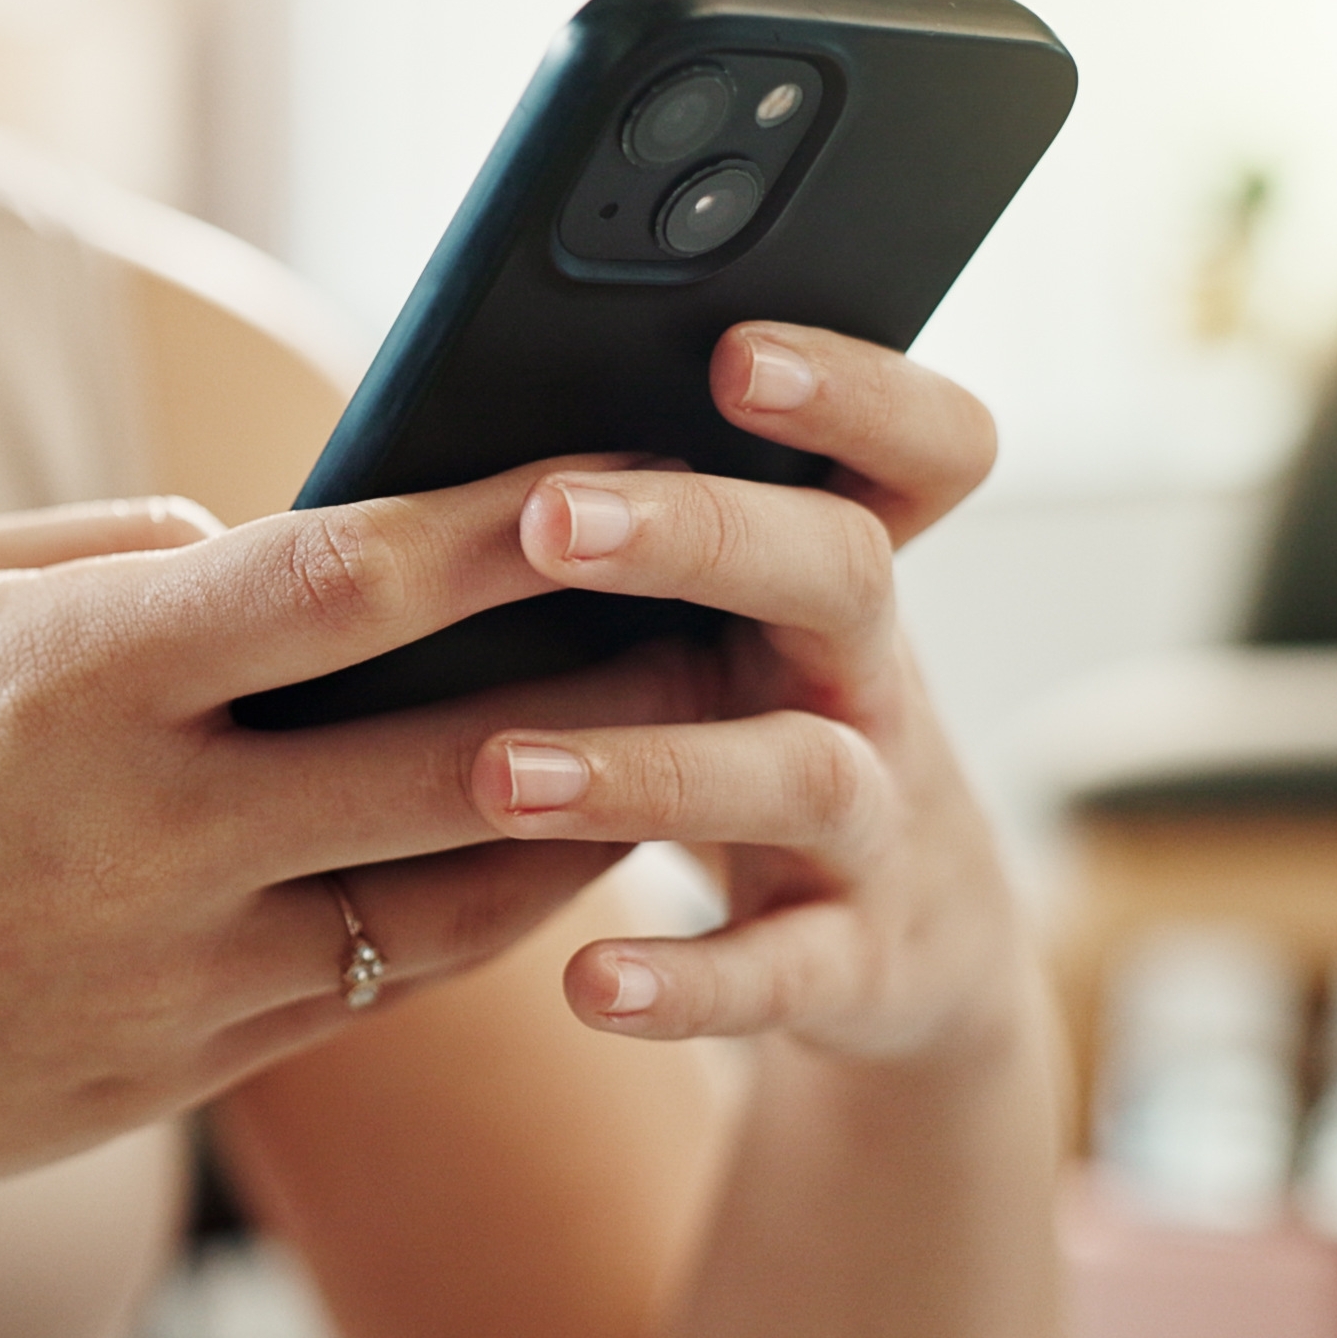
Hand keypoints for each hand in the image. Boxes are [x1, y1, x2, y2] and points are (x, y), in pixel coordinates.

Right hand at [0, 475, 691, 1262]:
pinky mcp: (188, 1074)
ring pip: (455, 900)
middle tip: (742, 614)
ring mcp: (177, 975)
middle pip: (450, 758)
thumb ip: (103, 552)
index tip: (618, 464)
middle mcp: (146, 835)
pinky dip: (480, 914)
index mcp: (70, 681)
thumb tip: (264, 539)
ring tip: (693, 737)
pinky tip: (551, 850)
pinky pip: (382, 982)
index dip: (499, 526)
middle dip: (616, 686)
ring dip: (591, 817)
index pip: (335, 584)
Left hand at [467, 322, 1033, 1065]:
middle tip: (553, 517)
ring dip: (651, 769)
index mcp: (838, 569)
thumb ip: (624, 537)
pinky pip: (783, 973)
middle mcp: (874, 679)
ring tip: (501, 773)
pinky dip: (689, 980)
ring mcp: (879, 826)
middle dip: (702, 536)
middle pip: (842, 572)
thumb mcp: (720, 628)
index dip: (858, 389)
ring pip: (799, 774)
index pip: (921, 448)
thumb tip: (415, 452)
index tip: (732, 352)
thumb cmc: (732, 729)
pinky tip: (586, 985)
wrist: (892, 953)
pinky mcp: (856, 966)